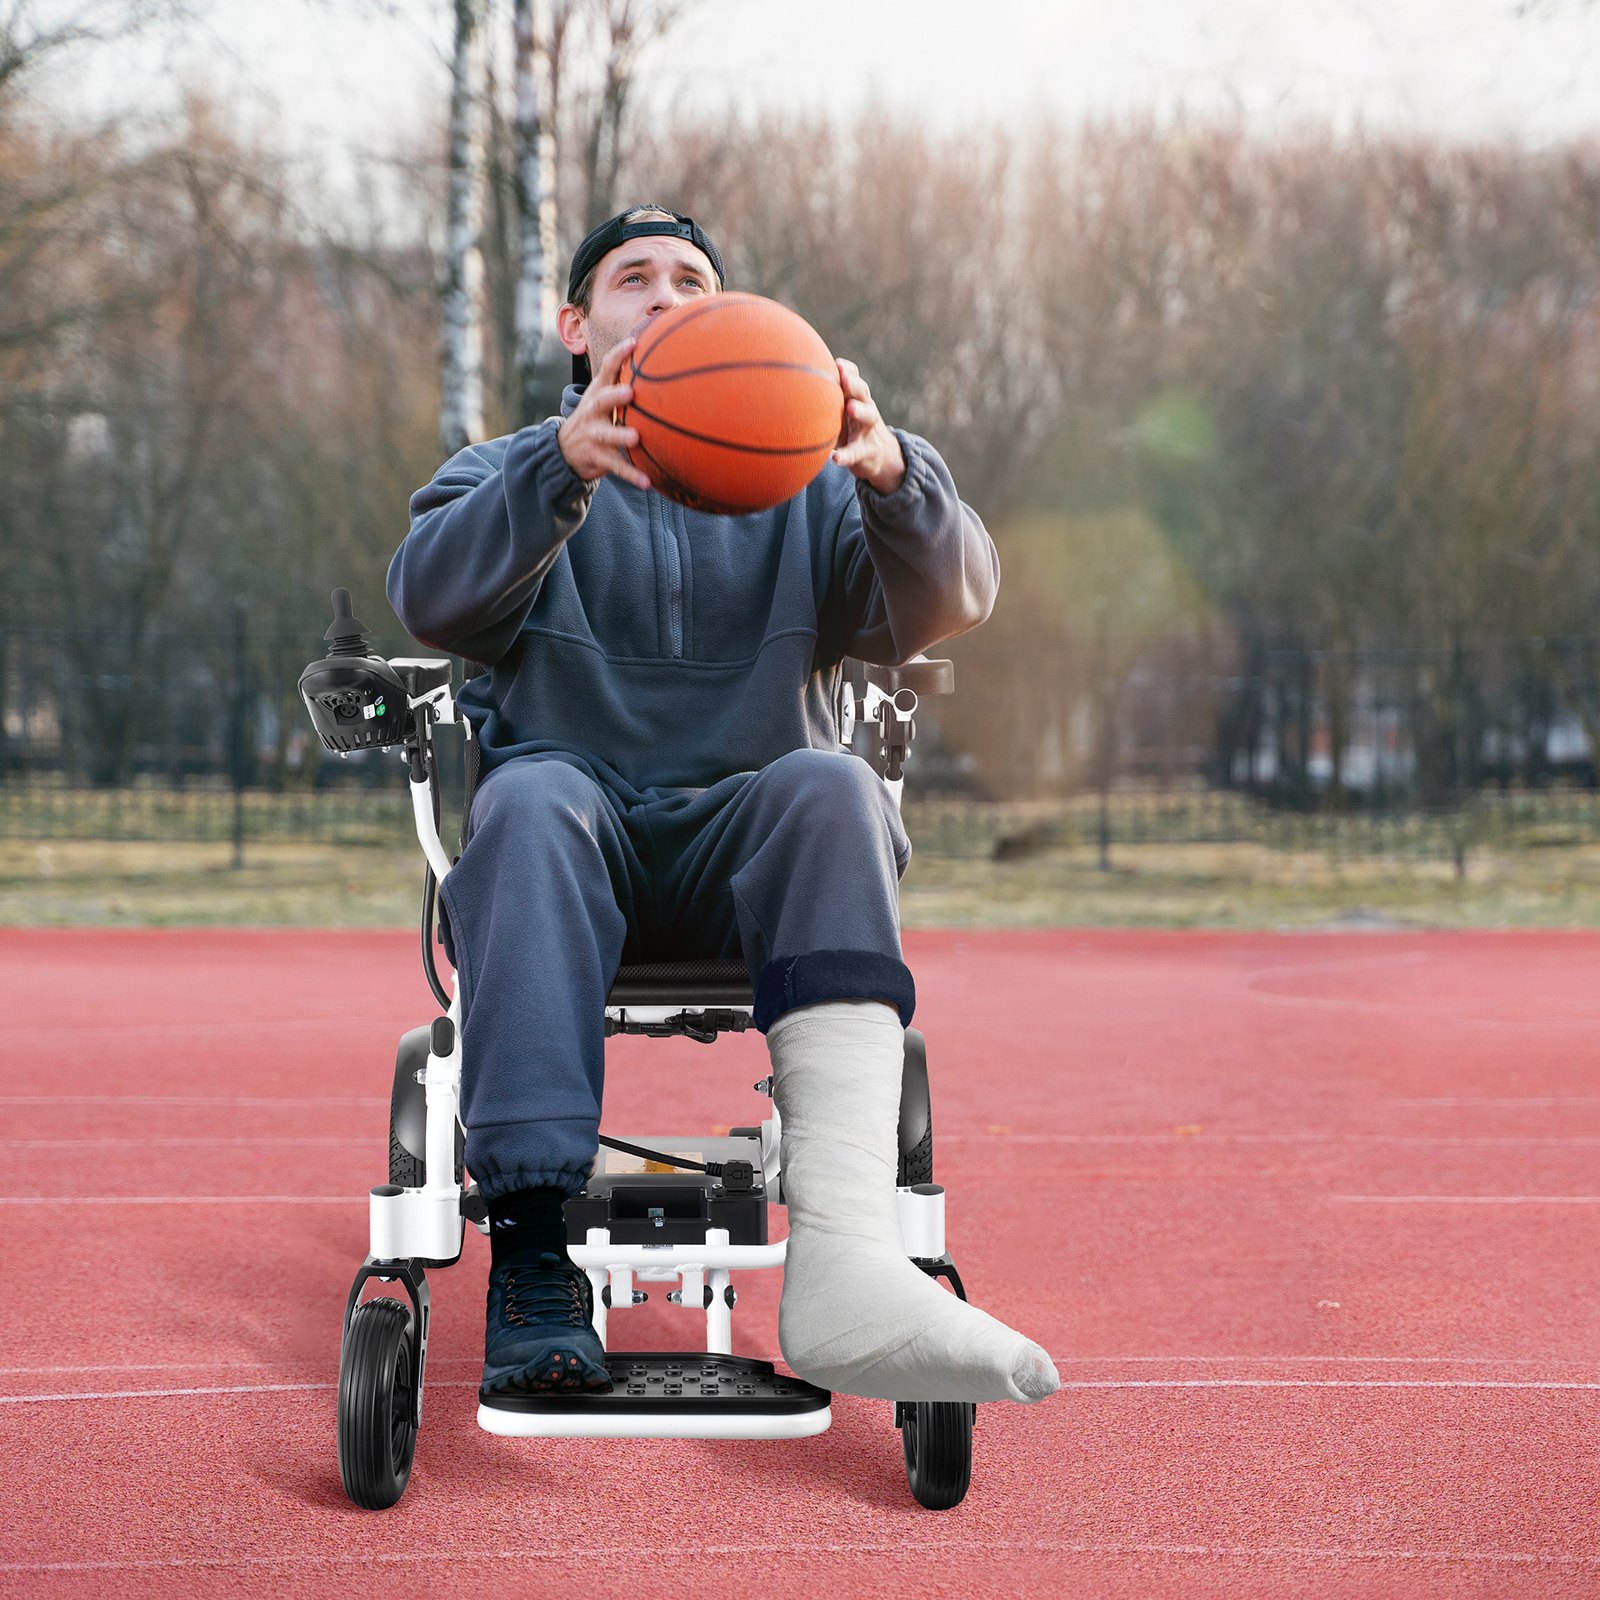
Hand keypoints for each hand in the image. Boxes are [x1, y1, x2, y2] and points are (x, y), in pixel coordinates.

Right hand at [557, 337, 651, 489]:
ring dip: (619, 436)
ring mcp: (592, 434)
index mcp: (597, 393)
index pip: (606, 369)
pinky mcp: (596, 457)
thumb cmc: (594, 419)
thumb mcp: (601, 398)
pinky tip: (647, 482)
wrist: (563, 450)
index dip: (618, 355)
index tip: (634, 342)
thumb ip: (621, 383)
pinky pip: (615, 467)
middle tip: (629, 392)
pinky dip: (631, 475)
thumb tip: (656, 361)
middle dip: (614, 396)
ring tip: (635, 438)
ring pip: (605, 435)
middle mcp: (592, 411)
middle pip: (601, 400)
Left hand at [832, 358, 905, 494]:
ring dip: (860, 411)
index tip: (837, 363)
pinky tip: (835, 458)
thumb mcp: (843, 412)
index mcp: (857, 399)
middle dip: (854, 384)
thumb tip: (794, 383)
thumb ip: (828, 399)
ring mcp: (868, 431)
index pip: (855, 379)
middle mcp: (866, 410)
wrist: (880, 457)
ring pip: (868, 417)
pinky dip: (846, 455)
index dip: (848, 370)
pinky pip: (856, 453)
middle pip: (863, 392)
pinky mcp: (866, 452)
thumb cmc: (853, 429)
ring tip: (851, 408)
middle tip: (844, 378)